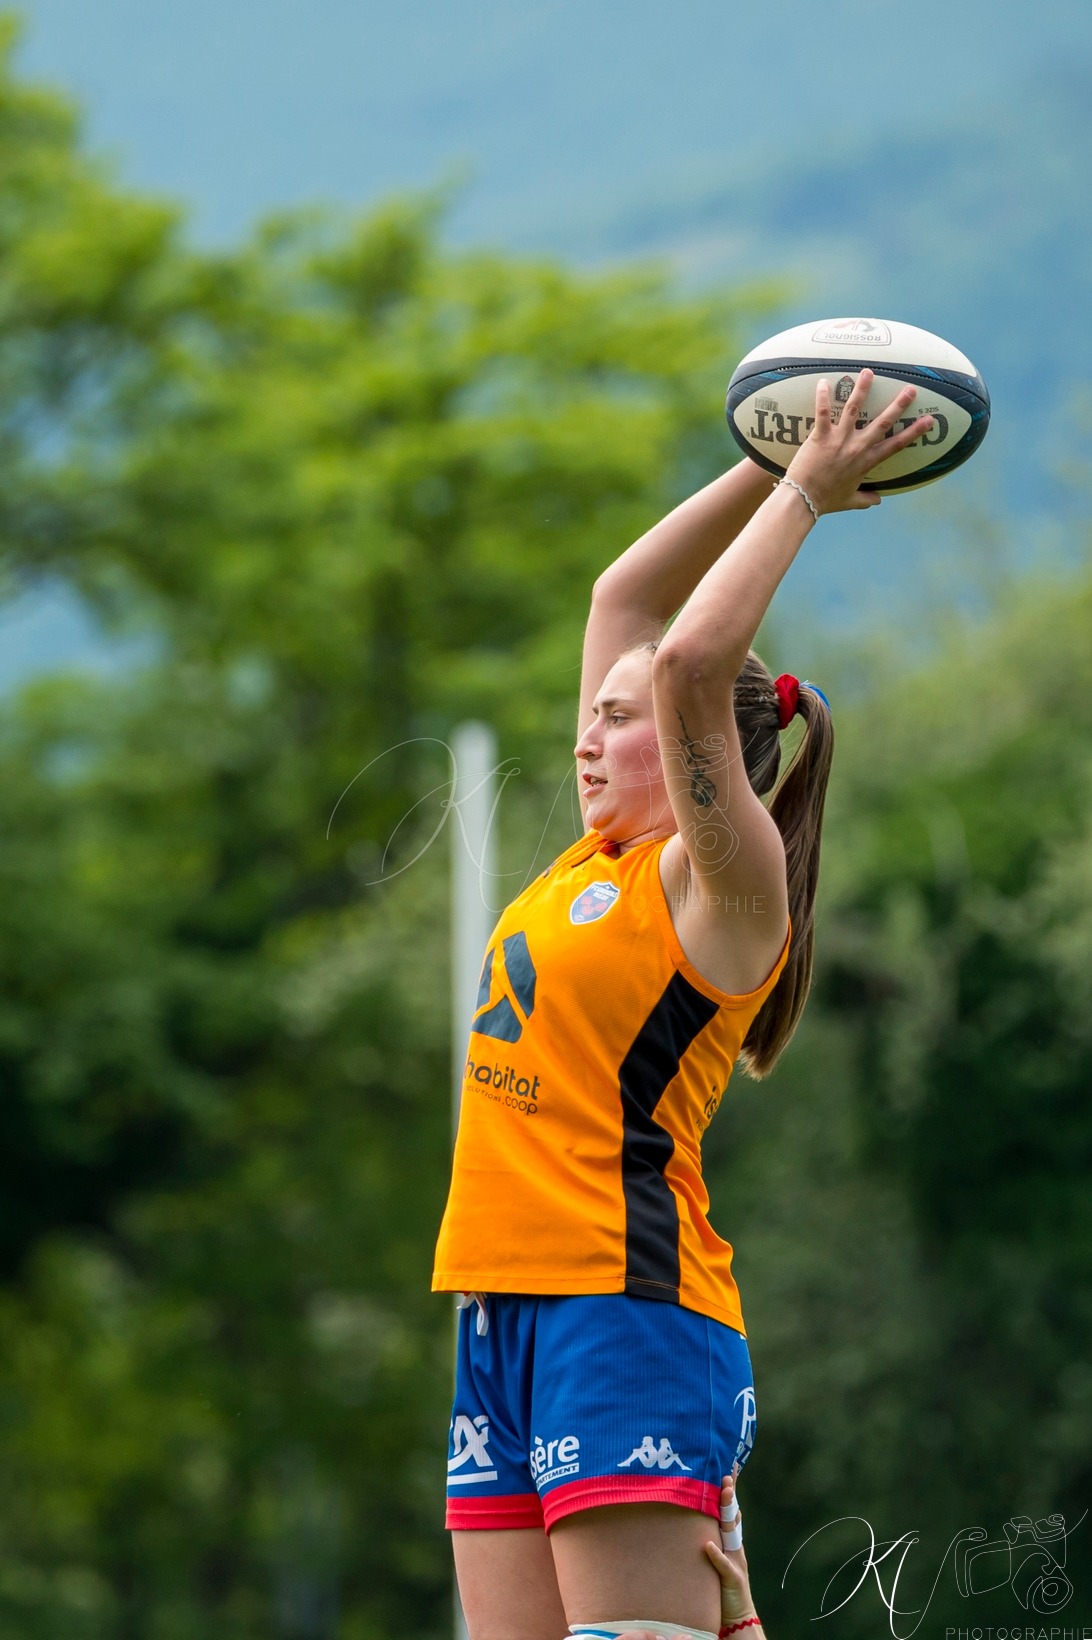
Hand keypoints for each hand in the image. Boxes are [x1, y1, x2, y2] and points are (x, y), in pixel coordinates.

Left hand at [704, 1468, 763, 1631]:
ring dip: (729, 1513)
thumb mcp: (715, 1560)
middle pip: (733, 1516)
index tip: (727, 1470)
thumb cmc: (721, 1587)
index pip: (729, 1511)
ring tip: (725, 1493)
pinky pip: (724, 1565)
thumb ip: (711, 1541)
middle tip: (726, 1475)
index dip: (729, 1492)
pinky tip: (709, 1544)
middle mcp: (735, 1547)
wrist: (737, 1616)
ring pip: (732, 1533)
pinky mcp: (733, 1579)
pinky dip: (717, 1555)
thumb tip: (699, 1521)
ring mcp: (736, 1561)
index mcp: (729, 1541)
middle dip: (730, 1495)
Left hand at [785, 368, 934, 514]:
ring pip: (853, 408)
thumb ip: (865, 499)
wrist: (803, 500)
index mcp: (867, 462)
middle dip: (898, 404)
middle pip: (883, 422)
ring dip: (862, 389)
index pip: (896, 445)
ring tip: (868, 372)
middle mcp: (857, 447)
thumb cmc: (826, 501)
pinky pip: (822, 411)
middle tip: (911, 389)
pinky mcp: (820, 436)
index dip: (914, 432)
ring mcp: (839, 440)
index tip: (929, 420)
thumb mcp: (850, 501)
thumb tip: (878, 500)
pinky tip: (824, 381)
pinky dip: (822, 395)